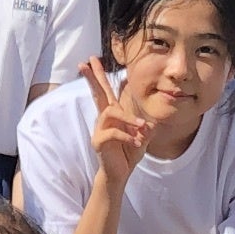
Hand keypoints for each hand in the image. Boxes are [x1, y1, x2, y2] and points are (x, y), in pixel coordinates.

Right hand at [82, 55, 153, 185]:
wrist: (120, 173)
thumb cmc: (129, 153)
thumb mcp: (142, 137)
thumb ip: (146, 128)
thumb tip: (150, 122)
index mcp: (113, 114)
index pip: (105, 91)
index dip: (100, 75)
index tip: (92, 60)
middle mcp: (104, 118)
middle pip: (97, 94)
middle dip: (92, 78)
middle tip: (84, 63)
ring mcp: (100, 129)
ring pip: (111, 112)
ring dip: (129, 118)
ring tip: (142, 127)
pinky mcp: (99, 141)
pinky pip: (113, 132)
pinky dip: (128, 136)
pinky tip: (137, 143)